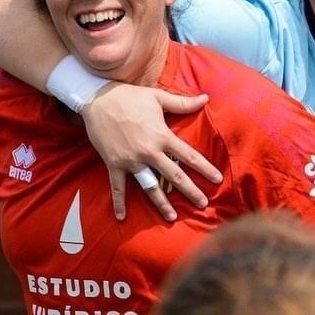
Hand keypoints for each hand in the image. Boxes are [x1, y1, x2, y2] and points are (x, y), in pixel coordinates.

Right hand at [81, 82, 221, 220]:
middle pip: (174, 176)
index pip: (188, 156)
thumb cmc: (129, 96)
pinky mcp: (114, 164)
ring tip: (172, 217)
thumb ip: (182, 102)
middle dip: (190, 191)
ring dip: (161, 203)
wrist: (97, 99)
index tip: (217, 179)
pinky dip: (119, 202)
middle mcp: (149, 151)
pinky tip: (121, 217)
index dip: (205, 168)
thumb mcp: (157, 97)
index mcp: (162, 136)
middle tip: (203, 204)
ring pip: (150, 186)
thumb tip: (206, 97)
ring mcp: (131, 160)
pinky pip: (117, 187)